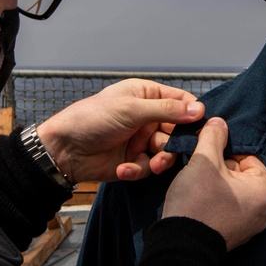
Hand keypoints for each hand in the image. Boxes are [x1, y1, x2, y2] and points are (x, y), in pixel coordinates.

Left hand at [36, 79, 204, 183]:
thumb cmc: (91, 119)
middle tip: (172, 150)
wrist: (64, 150)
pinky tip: (124, 169)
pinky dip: (138, 169)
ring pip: (166, 151)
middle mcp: (146, 117)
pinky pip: (148, 167)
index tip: (202, 126)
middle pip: (177, 130)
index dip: (193, 113)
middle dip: (176, 142)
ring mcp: (140, 139)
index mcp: (146, 95)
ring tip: (153, 164)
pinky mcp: (133, 161)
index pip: (180, 101)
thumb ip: (166, 110)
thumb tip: (199, 110)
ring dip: (161, 159)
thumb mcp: (131, 110)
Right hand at [162, 117, 265, 250]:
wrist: (180, 245)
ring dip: (215, 183)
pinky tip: (198, 200)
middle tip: (200, 168)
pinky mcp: (233, 236)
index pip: (249, 157)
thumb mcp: (204, 161)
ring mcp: (249, 227)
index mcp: (264, 192)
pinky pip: (227, 208)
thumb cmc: (197, 202)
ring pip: (232, 191)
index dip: (226, 151)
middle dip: (220, 167)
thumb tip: (219, 122)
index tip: (207, 153)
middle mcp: (264, 212)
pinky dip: (215, 201)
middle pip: (241, 174)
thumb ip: (214, 137)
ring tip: (196, 184)